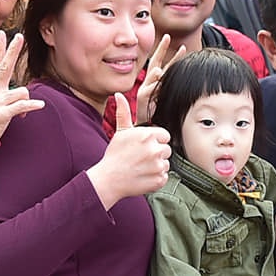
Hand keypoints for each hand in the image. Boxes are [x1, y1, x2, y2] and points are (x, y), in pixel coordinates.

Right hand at [0, 31, 43, 139]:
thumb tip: (19, 94)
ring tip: (21, 111)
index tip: (2, 34)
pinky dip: (32, 106)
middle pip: (4, 66)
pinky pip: (21, 106)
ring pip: (21, 91)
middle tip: (19, 37)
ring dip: (25, 100)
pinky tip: (40, 105)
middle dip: (12, 51)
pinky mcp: (2, 113)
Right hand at [86, 93, 170, 209]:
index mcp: (148, 135)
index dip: (155, 141)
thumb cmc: (114, 156)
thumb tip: (119, 95)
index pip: (164, 136)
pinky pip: (164, 177)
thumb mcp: (120, 132)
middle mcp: (155, 149)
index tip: (144, 147)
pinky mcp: (159, 180)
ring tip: (141, 167)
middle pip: (166, 150)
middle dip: (156, 154)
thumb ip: (124, 112)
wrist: (109, 180)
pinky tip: (143, 176)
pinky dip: (156, 178)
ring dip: (156, 166)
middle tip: (141, 158)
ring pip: (165, 164)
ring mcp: (158, 165)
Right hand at [135, 34, 184, 124]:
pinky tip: (158, 77)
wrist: (146, 126)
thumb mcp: (163, 95)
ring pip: (153, 75)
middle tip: (166, 37)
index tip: (167, 36)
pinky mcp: (143, 97)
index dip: (163, 48)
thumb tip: (180, 73)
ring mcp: (145, 88)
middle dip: (160, 49)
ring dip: (159, 70)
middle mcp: (148, 82)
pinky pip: (150, 89)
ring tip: (164, 66)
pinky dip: (155, 84)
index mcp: (154, 80)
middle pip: (155, 62)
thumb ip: (168, 83)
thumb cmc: (156, 112)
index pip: (158, 60)